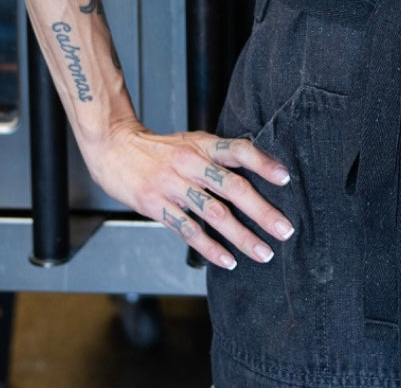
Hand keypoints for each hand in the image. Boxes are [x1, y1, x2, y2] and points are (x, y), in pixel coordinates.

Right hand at [84, 120, 293, 269]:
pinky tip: (227, 260)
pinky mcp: (157, 206)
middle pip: (233, 188)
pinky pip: (188, 230)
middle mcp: (191, 164)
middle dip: (262, 211)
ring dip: (241, 236)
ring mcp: (173, 186)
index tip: (285, 178)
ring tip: (263, 252)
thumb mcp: (191, 141)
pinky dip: (210, 248)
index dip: (263, 163)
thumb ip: (218, 155)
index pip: (239, 150)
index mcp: (203, 144)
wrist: (115, 148)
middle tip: (284, 229)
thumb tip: (256, 166)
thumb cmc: (159, 148)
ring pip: (214, 214)